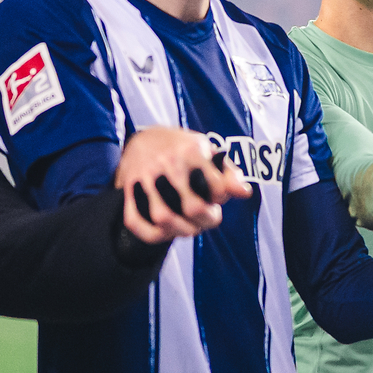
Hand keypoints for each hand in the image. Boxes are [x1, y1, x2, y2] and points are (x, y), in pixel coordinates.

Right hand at [114, 125, 251, 245]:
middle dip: (206, 220)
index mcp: (190, 151)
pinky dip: (153, 234)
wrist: (145, 138)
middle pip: (192, 208)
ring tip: (189, 226)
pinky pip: (135, 222)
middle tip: (208, 216)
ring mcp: (144, 178)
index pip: (216, 189)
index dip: (220, 199)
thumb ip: (228, 173)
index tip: (216, 197)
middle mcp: (166, 164)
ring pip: (163, 219)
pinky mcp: (127, 190)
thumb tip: (244, 193)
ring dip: (182, 231)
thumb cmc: (183, 149)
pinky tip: (166, 231)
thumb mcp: (208, 151)